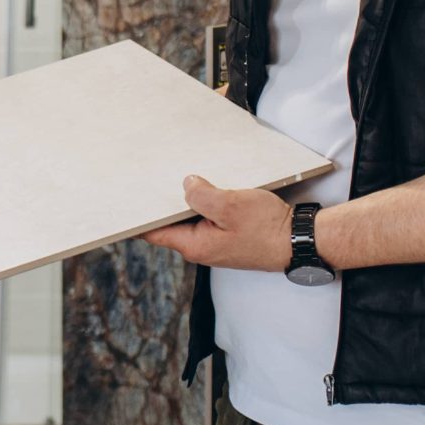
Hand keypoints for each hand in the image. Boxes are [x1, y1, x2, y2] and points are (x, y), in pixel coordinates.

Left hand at [141, 177, 293, 271]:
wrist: (300, 241)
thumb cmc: (268, 228)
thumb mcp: (231, 205)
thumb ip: (203, 195)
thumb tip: (186, 184)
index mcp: (195, 245)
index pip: (153, 233)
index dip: (137, 218)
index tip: (123, 202)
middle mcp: (201, 247)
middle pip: (171, 223)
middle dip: (162, 203)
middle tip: (149, 178)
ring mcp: (215, 242)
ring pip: (191, 218)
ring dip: (186, 200)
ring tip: (178, 176)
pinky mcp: (228, 235)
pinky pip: (208, 217)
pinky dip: (204, 202)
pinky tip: (207, 185)